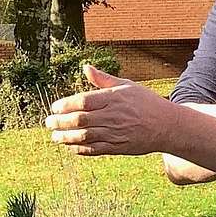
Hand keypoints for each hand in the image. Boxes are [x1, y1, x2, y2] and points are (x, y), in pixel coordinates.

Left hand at [45, 65, 177, 155]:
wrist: (167, 126)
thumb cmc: (145, 102)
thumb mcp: (126, 86)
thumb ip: (103, 79)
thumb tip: (85, 67)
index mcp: (113, 98)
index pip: (83, 101)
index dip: (66, 105)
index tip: (54, 108)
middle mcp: (113, 116)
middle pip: (80, 120)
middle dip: (61, 122)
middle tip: (48, 123)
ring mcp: (115, 133)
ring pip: (85, 136)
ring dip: (66, 138)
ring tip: (54, 137)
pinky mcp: (118, 147)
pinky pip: (95, 150)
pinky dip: (80, 149)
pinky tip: (70, 147)